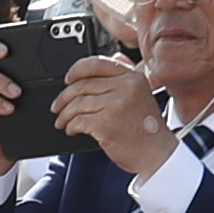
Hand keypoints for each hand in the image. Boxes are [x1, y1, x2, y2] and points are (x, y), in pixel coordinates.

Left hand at [60, 47, 172, 180]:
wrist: (156, 153)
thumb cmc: (147, 129)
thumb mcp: (142, 94)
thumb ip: (126, 75)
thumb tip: (113, 59)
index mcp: (133, 77)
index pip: (96, 64)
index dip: (76, 70)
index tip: (68, 80)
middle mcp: (126, 88)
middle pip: (82, 85)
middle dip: (64, 98)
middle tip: (57, 107)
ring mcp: (116, 105)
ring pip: (77, 104)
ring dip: (65, 115)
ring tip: (63, 122)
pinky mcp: (106, 123)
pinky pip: (78, 121)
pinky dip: (71, 126)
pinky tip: (72, 130)